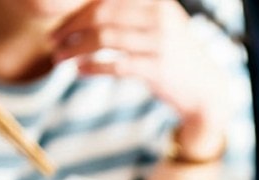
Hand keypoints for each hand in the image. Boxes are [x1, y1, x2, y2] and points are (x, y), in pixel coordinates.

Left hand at [51, 0, 228, 157]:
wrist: (205, 90)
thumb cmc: (175, 57)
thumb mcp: (159, 26)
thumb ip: (130, 14)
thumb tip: (86, 11)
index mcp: (157, 2)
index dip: (77, 11)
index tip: (59, 24)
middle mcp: (160, 17)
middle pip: (102, 16)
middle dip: (71, 28)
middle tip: (53, 40)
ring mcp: (160, 43)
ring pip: (104, 40)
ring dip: (75, 49)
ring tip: (60, 58)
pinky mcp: (158, 69)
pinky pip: (115, 65)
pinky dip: (92, 67)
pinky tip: (79, 70)